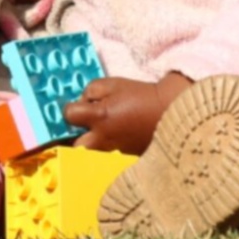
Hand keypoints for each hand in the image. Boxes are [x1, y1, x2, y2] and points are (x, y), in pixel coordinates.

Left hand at [65, 72, 189, 156]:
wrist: (170, 111)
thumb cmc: (141, 95)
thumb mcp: (113, 83)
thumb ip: (91, 91)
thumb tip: (83, 102)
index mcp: (99, 117)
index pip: (69, 116)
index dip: (69, 109)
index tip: (76, 105)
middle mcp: (103, 137)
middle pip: (75, 145)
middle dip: (72, 136)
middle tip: (78, 126)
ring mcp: (115, 149)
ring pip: (91, 151)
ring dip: (89, 140)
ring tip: (96, 128)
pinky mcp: (125, 155)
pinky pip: (108, 152)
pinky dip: (107, 143)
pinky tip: (115, 132)